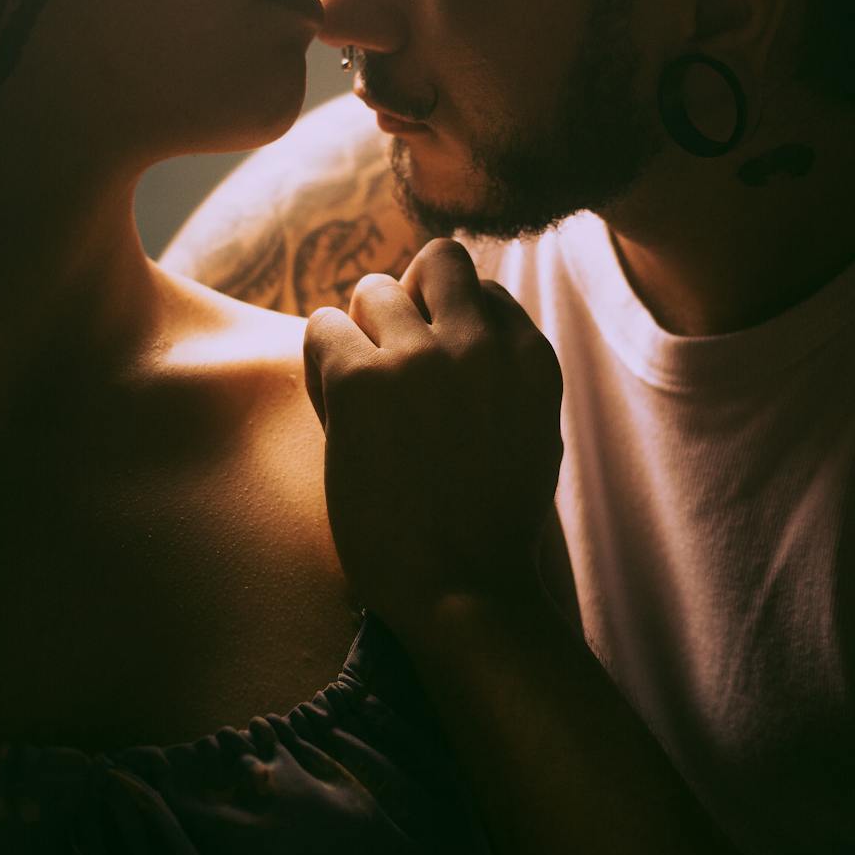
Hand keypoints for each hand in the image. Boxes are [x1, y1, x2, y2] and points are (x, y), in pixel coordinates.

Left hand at [303, 239, 564, 635]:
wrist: (464, 594)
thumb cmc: (490, 530)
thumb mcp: (533, 436)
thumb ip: (507, 375)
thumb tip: (469, 321)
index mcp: (533, 359)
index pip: (484, 292)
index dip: (450, 326)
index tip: (435, 376)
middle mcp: (483, 345)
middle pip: (440, 259)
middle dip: (411, 299)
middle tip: (392, 360)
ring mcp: (422, 358)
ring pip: (374, 288)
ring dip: (361, 332)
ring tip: (361, 394)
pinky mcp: (362, 382)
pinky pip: (323, 327)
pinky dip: (321, 360)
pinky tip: (334, 409)